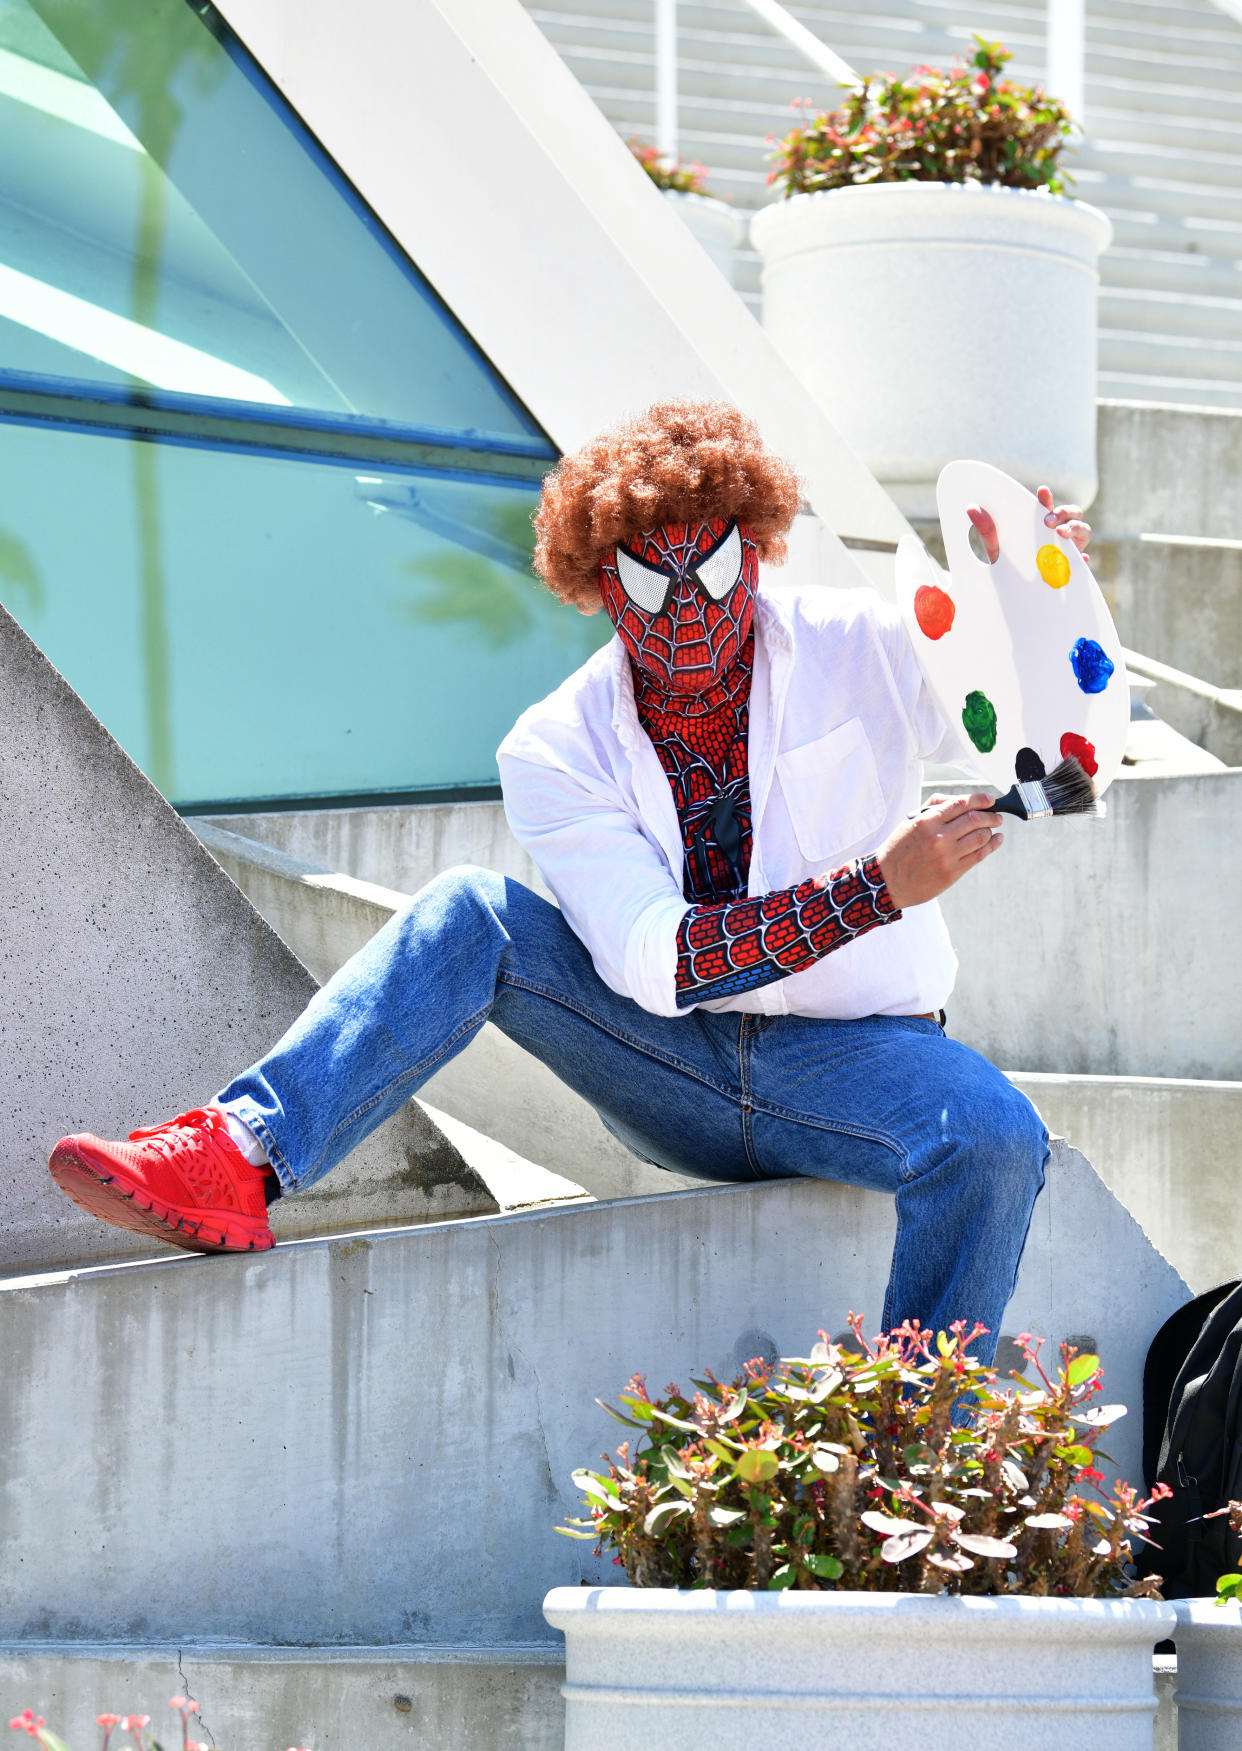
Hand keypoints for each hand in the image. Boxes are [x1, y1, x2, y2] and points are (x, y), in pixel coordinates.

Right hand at [876, 793, 1002, 909]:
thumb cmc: (898, 849)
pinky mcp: (952, 872)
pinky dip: (992, 846)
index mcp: (928, 821)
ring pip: (980, 837)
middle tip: (996, 816)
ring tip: (993, 829)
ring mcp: (947, 856)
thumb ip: (934, 807)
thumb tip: (961, 800)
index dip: (980, 799)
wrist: (886, 881)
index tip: (990, 799)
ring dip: (991, 830)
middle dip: (991, 815)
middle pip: (976, 819)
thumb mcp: (910, 822)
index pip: (962, 803)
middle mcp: (939, 837)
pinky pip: (979, 855)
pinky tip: (996, 840)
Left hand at [966, 485, 1091, 564]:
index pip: (1048, 507)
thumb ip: (987, 530)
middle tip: (1048, 521)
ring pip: (1084, 532)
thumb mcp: (996, 549)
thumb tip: (971, 509)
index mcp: (1042, 526)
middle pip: (1074, 513)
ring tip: (1061, 535)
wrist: (1013, 595)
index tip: (1041, 492)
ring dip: (1076, 529)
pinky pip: (1083, 563)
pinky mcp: (1074, 570)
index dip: (1047, 499)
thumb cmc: (1009, 566)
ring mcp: (1069, 550)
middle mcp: (1059, 535)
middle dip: (1065, 512)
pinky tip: (1079, 560)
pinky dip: (1082, 560)